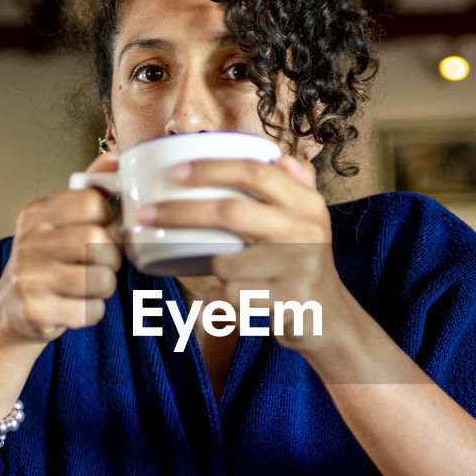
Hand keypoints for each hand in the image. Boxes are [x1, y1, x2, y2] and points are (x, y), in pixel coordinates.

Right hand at [0, 151, 123, 342]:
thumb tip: (118, 155)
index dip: (107, 218)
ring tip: (91, 285)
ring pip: (101, 279)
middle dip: (112, 257)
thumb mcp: (59, 220)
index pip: (92, 202)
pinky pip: (91, 311)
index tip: (101, 229)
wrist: (11, 308)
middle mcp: (30, 241)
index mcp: (38, 213)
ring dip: (106, 287)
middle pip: (98, 242)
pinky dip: (94, 311)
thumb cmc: (47, 260)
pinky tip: (79, 304)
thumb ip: (89, 190)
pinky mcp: (36, 310)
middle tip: (104, 263)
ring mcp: (30, 277)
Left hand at [137, 154, 354, 353]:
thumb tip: (280, 156)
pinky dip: (217, 301)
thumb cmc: (300, 264)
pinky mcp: (289, 300)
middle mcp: (307, 229)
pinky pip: (230, 297)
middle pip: (230, 212)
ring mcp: (300, 266)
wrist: (329, 319)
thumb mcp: (307, 222)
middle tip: (146, 214)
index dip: (212, 168)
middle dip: (180, 212)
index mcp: (306, 202)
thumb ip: (296, 186)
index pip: (256, 172)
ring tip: (226, 278)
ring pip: (224, 263)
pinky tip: (225, 303)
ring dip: (211, 272)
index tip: (174, 172)